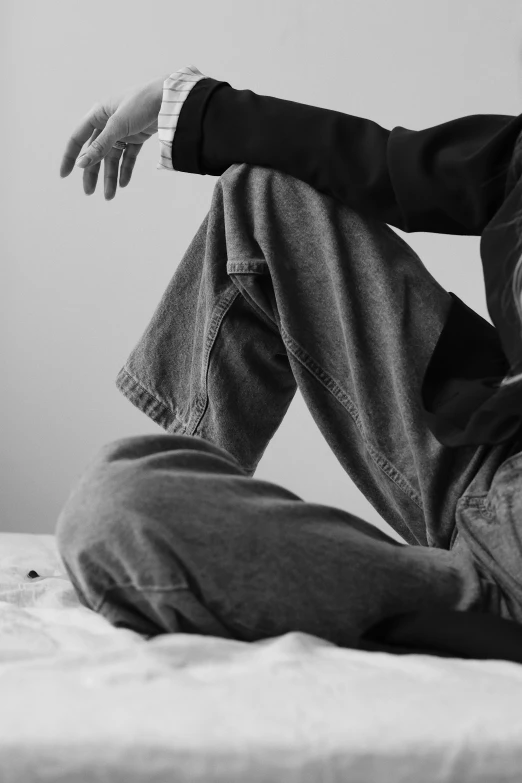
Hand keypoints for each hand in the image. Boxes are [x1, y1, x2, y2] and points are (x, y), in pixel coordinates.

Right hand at [59, 74, 168, 199]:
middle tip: (89, 192)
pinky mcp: (137, 137)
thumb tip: (81, 163)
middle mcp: (107, 123)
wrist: (169, 99)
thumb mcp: (118, 126)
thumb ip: (100, 146)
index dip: (70, 157)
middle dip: (92, 173)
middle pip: (95, 152)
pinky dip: (125, 170)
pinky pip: (128, 157)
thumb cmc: (141, 104)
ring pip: (112, 157)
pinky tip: (123, 184)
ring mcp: (123, 131)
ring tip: (109, 196)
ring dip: (110, 176)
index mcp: (97, 114)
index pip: (78, 138)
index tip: (64, 175)